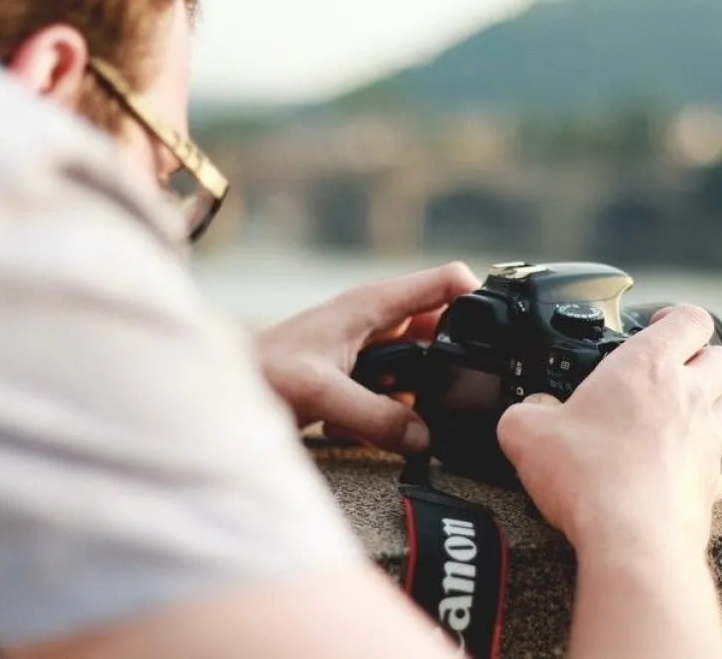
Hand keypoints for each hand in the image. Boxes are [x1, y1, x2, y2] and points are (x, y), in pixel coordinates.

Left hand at [255, 262, 480, 453]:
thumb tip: (426, 439)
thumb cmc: (260, 371)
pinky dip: (391, 416)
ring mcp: (371, 352)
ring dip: (417, 399)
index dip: (479, 301)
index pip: (445, 282)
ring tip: (391, 417)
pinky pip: (398, 398)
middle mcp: (377, 323)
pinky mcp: (362, 380)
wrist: (221, 390)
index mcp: (373, 304)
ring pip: (422, 372)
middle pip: (442, 334)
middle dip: (451, 366)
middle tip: (455, 398)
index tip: (500, 336)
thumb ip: (377, 416)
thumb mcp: (322, 392)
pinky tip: (360, 428)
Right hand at [496, 304, 721, 556]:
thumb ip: (526, 411)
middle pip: (721, 356)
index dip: (676, 316)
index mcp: (647, 366)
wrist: (632, 539)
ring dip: (709, 402)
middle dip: (701, 355)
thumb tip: (528, 412)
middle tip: (672, 367)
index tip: (656, 323)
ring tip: (675, 414)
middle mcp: (687, 396)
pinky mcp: (710, 482)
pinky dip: (700, 458)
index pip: (689, 319)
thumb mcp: (527, 432)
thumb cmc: (588, 475)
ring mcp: (706, 440)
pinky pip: (717, 460)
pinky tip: (671, 468)